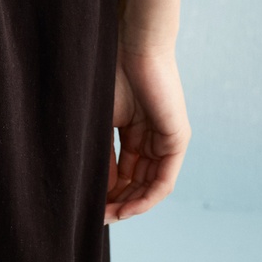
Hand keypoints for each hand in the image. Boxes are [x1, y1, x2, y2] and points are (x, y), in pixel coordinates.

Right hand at [106, 45, 189, 222]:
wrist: (131, 44)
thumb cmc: (109, 71)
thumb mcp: (99, 121)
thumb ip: (100, 153)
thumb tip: (93, 188)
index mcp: (132, 131)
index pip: (120, 171)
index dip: (103, 191)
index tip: (83, 206)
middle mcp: (150, 138)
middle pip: (134, 183)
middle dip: (115, 202)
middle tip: (93, 217)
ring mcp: (165, 140)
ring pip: (148, 186)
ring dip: (128, 206)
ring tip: (105, 216)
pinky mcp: (177, 140)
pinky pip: (163, 181)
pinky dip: (145, 199)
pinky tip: (125, 208)